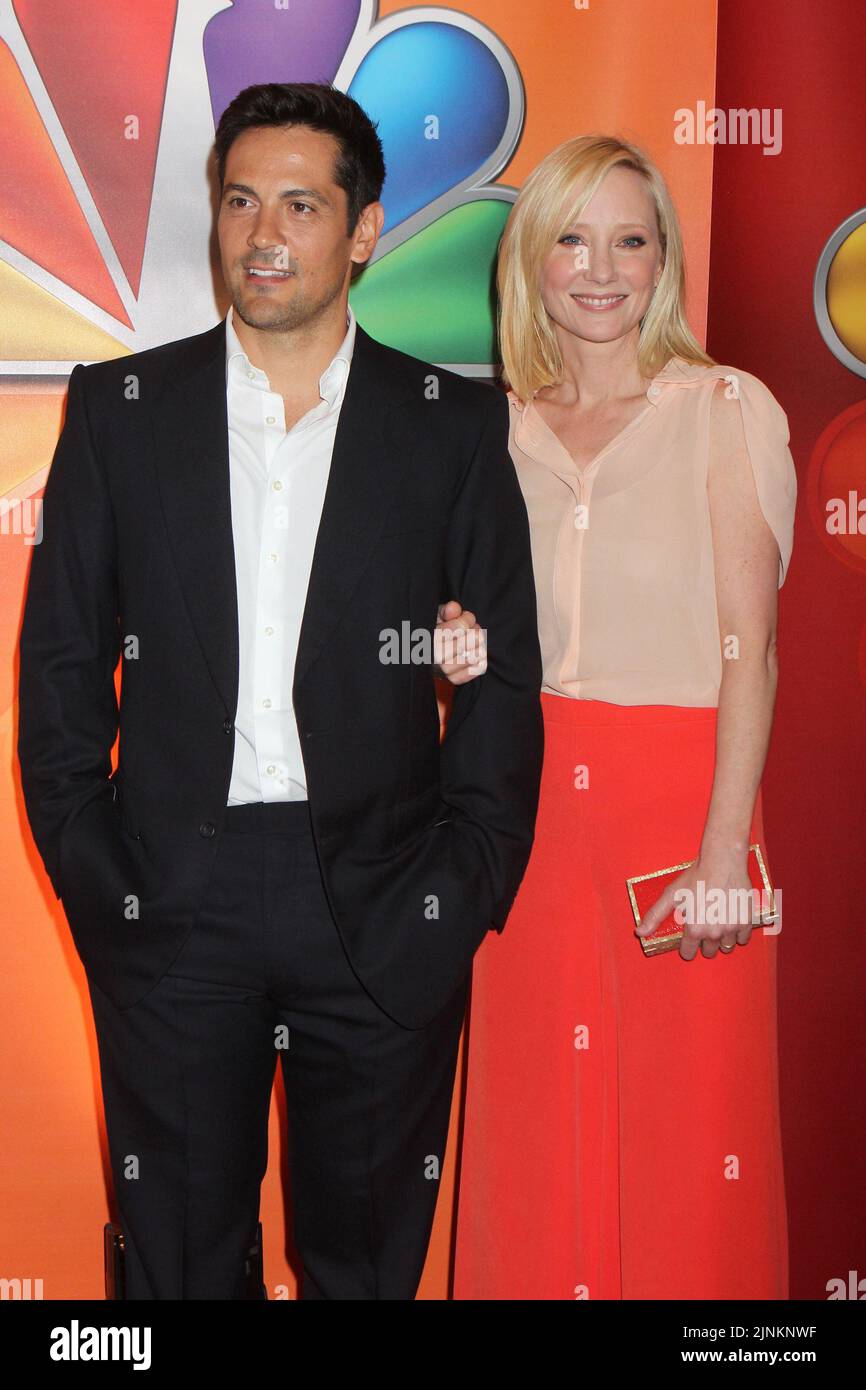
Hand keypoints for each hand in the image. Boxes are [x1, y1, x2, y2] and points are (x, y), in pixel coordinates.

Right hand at [432, 600, 486, 683]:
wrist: (422, 654)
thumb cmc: (431, 630)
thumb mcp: (434, 616)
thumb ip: (444, 610)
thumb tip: (454, 608)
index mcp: (428, 638)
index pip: (458, 628)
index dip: (467, 619)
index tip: (467, 617)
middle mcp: (435, 657)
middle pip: (469, 641)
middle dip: (475, 631)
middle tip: (473, 628)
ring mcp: (444, 670)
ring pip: (474, 656)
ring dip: (479, 645)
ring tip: (475, 640)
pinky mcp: (452, 679)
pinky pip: (476, 670)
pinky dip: (480, 660)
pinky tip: (475, 652)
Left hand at [635, 849, 759, 959]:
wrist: (723, 862)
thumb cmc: (696, 877)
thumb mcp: (671, 895)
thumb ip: (655, 916)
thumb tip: (639, 933)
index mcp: (694, 930)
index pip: (688, 954)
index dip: (686, 947)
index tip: (688, 939)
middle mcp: (714, 933)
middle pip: (708, 952)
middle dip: (704, 943)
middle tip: (703, 927)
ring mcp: (732, 929)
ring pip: (726, 947)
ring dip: (721, 940)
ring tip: (717, 923)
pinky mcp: (747, 922)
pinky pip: (743, 939)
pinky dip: (738, 934)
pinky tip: (731, 922)